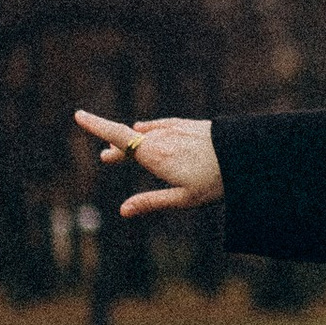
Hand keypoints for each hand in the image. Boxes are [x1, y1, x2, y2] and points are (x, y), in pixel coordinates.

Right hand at [74, 112, 221, 215]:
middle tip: (105, 157)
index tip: (78, 114)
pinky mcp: (189, 124)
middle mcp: (162, 138)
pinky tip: (147, 129)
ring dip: (133, 140)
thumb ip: (151, 202)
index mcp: (155, 155)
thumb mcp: (183, 198)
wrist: (247, 156)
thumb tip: (123, 211)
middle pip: (130, 140)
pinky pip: (163, 125)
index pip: (118, 137)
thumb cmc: (216, 181)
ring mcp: (176, 129)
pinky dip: (151, 130)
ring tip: (123, 146)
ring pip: (147, 133)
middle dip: (117, 148)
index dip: (97, 125)